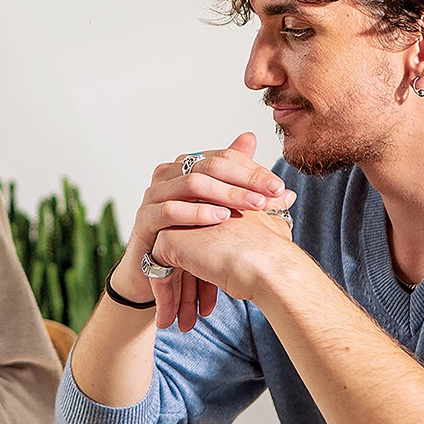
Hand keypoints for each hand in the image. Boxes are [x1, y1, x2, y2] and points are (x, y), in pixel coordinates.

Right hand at [114, 133, 296, 327]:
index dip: (252, 169)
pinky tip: (222, 218)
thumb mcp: (218, 211)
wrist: (154, 275)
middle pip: (210, 166)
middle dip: (245, 180)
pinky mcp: (144, 220)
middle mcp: (167, 175)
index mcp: (185, 168)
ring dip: (226, 194)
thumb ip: (235, 180)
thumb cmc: (188, 240)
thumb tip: (258, 147)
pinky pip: (170, 210)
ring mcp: (153, 196)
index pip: (223, 157)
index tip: (279, 187)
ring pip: (191, 183)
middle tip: (273, 194)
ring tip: (254, 206)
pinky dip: (198, 212)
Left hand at [147, 209, 296, 328]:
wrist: (267, 264)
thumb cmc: (276, 251)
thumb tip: (287, 195)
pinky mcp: (167, 240)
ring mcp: (178, 222)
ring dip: (174, 298)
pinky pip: (158, 274)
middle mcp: (195, 209)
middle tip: (188, 319)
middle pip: (184, 257)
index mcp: (216, 205)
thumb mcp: (276, 224)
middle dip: (187, 291)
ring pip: (169, 266)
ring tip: (180, 325)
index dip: (204, 278)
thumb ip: (271, 214)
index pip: (202, 244)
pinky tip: (169, 320)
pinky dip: (164, 298)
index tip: (206, 303)